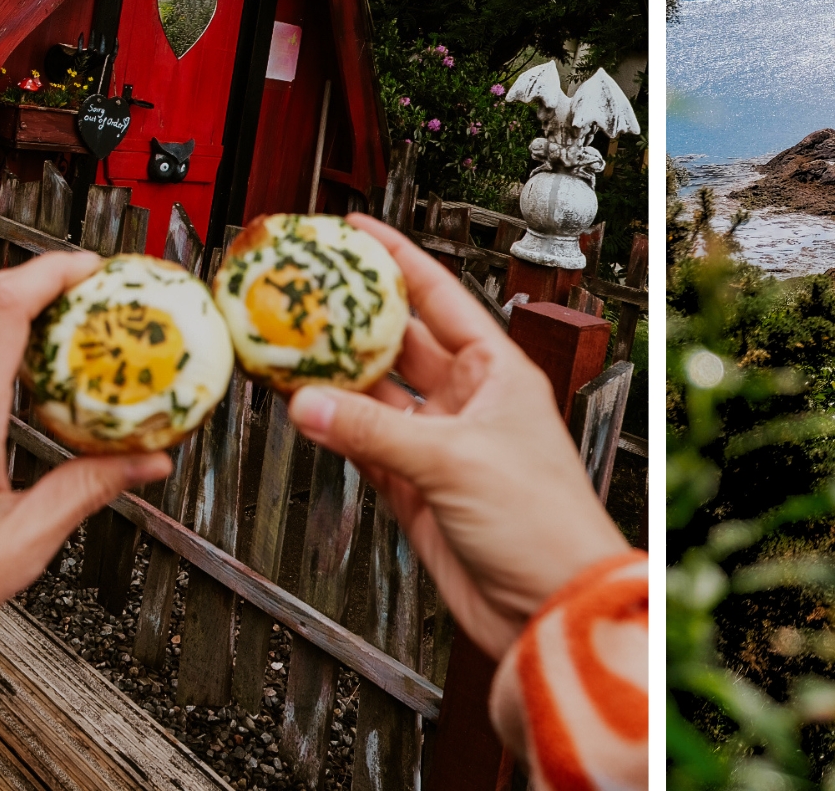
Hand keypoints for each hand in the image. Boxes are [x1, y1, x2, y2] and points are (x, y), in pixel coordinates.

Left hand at [0, 252, 172, 690]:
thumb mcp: (25, 541)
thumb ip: (91, 487)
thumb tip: (147, 462)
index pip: (4, 306)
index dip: (54, 272)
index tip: (98, 270)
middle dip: (50, 283)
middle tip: (103, 294)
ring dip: (29, 312)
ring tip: (81, 329)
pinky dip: (7, 346)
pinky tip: (41, 375)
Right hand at [287, 214, 628, 659]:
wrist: (549, 603)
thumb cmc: (542, 523)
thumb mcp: (454, 460)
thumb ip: (374, 431)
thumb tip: (308, 404)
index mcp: (497, 370)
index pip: (438, 296)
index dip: (396, 260)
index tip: (356, 231)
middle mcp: (469, 399)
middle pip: (399, 343)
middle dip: (351, 322)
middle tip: (300, 297)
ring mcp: (440, 443)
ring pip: (375, 397)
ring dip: (334, 380)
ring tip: (284, 352)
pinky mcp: (417, 488)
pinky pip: (365, 446)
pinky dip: (335, 430)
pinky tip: (303, 412)